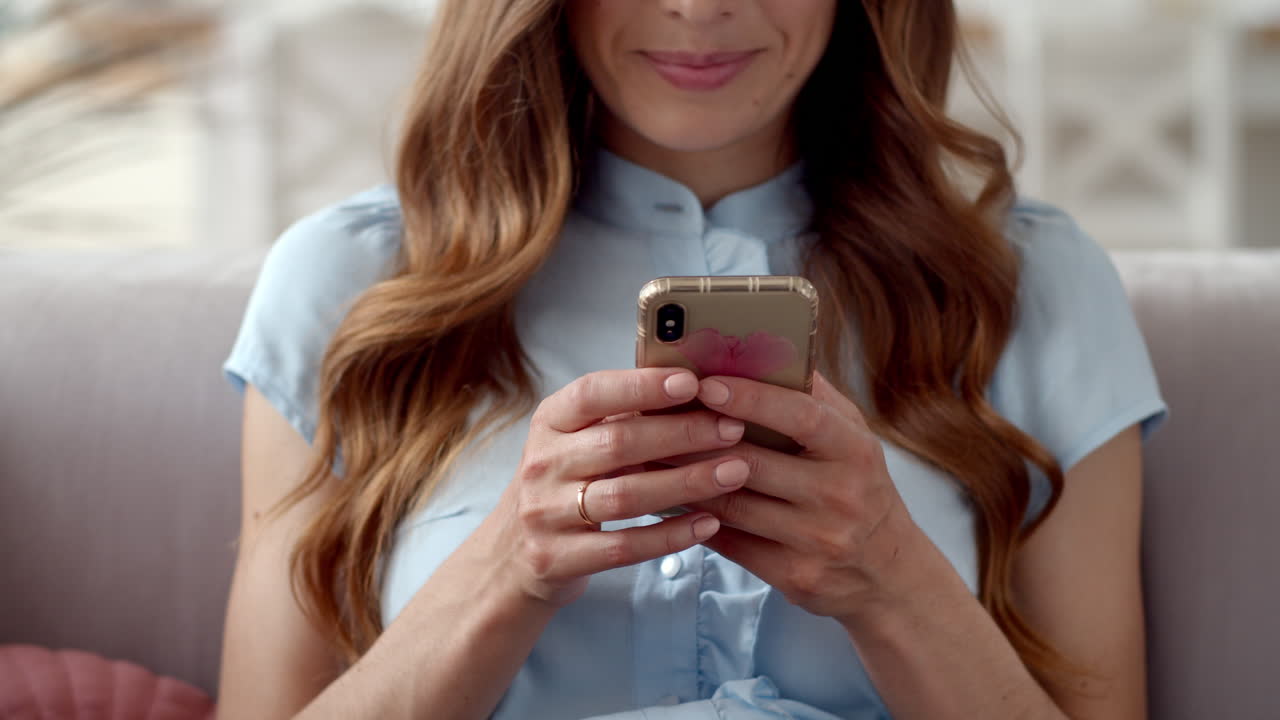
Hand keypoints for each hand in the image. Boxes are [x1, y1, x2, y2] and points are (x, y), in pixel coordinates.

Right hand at [481, 368, 753, 607]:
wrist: (510, 558)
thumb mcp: (575, 444)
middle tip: (732, 428)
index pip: (592, 393)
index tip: (692, 382)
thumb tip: (695, 387)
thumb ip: (619, 419)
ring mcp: (545, 514)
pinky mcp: (557, 559)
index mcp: (549, 423)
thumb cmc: (563, 486)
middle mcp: (542, 464)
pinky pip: (623, 547)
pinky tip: (709, 524)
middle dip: (682, 433)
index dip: (642, 386)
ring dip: (686, 483)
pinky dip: (670, 535)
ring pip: (625, 496)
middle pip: (618, 443)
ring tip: (735, 472)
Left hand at [673, 371, 925, 623]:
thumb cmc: (857, 487)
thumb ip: (812, 398)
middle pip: (753, 463)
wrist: (886, 573)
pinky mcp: (794, 574)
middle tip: (653, 418)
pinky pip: (730, 544)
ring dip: (684, 479)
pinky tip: (669, 500)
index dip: (750, 398)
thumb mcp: (851, 438)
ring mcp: (817, 539)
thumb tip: (760, 350)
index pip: (800, 416)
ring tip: (648, 455)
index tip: (705, 383)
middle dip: (697, 440)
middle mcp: (839, 494)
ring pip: (733, 505)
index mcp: (853, 449)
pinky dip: (694, 520)